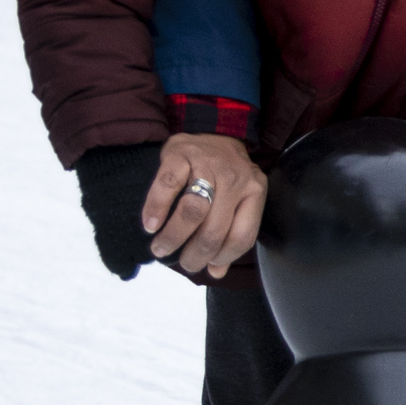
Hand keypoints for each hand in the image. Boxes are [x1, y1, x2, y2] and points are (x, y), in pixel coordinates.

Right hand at [143, 133, 267, 278]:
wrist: (213, 131)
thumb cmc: (225, 176)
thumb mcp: (237, 200)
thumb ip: (230, 235)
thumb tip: (216, 273)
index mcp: (255, 192)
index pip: (243, 236)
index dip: (223, 257)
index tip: (206, 266)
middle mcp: (236, 179)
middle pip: (215, 228)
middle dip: (195, 254)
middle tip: (181, 263)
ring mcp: (209, 164)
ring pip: (193, 210)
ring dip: (174, 236)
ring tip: (161, 249)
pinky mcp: (181, 154)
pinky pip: (168, 184)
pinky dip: (156, 208)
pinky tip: (150, 225)